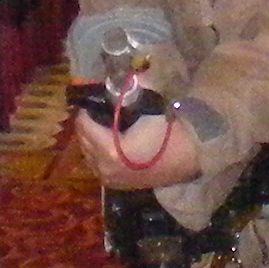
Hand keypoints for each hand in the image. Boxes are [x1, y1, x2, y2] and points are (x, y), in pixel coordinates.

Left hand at [72, 107, 201, 189]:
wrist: (186, 160)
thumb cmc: (166, 133)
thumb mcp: (144, 109)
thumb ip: (123, 97)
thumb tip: (110, 83)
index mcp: (109, 149)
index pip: (84, 125)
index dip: (86, 110)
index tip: (92, 101)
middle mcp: (103, 167)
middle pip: (82, 140)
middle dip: (85, 124)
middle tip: (94, 111)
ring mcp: (109, 179)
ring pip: (87, 155)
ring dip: (89, 139)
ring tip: (99, 126)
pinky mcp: (116, 185)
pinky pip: (96, 166)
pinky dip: (96, 154)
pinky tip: (106, 144)